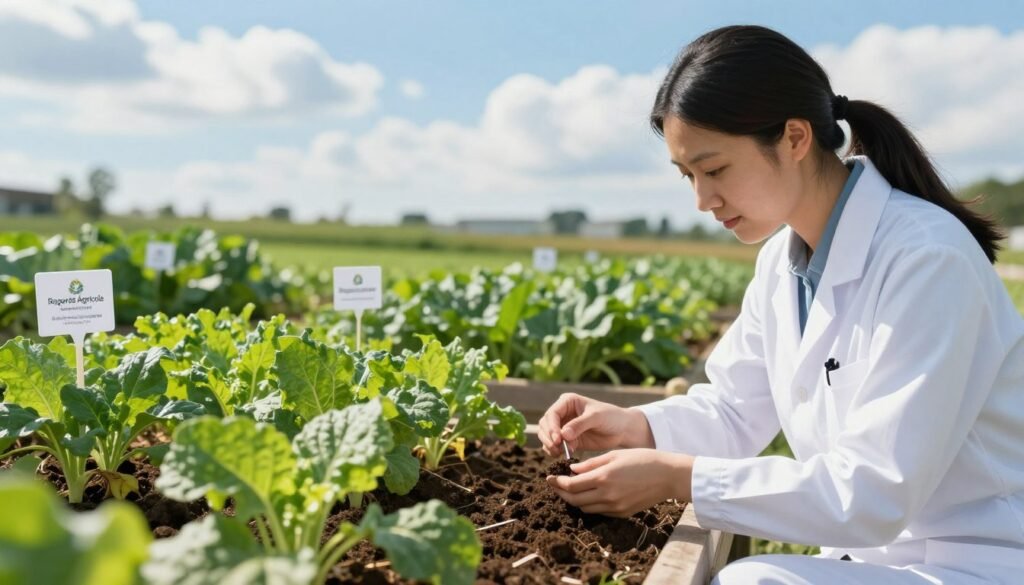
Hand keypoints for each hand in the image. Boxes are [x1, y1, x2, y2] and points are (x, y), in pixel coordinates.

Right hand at [537, 392, 654, 456]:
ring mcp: (564, 426)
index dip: (551, 427)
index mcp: (567, 401)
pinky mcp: (568, 439)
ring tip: (559, 453)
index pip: (552, 414)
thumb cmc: (611, 417)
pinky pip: (555, 446)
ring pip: (547, 436)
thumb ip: (579, 425)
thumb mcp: (596, 418)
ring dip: (550, 445)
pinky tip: (563, 455)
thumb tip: (563, 434)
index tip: (557, 439)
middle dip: (548, 437)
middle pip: (545, 425)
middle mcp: (563, 413)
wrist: (622, 430)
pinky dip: (555, 451)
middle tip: (556, 448)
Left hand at [546, 449, 693, 516]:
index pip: (571, 485)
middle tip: (555, 485)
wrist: (668, 476)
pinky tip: (589, 495)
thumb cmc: (642, 459)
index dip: (557, 482)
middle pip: (574, 500)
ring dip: (575, 500)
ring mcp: (615, 507)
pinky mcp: (622, 513)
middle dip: (561, 493)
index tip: (549, 478)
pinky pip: (599, 512)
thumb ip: (590, 464)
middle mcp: (606, 496)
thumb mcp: (614, 455)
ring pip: (585, 509)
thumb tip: (572, 470)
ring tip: (570, 490)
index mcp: (603, 478)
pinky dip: (590, 505)